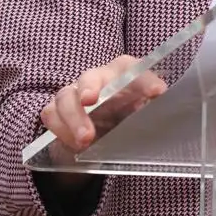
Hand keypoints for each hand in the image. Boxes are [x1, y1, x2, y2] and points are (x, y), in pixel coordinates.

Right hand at [39, 56, 166, 153]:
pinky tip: (75, 145)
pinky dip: (61, 130)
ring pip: (65, 96)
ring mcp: (74, 94)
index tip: (157, 93)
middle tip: (91, 99)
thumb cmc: (127, 118)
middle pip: (91, 76)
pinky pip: (51, 115)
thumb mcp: (144, 117)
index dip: (145, 79)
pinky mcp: (56, 111)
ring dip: (74, 117)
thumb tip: (164, 117)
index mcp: (123, 75)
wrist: (104, 133)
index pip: (133, 69)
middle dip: (90, 86)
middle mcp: (97, 80)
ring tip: (86, 139)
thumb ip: (152, 114)